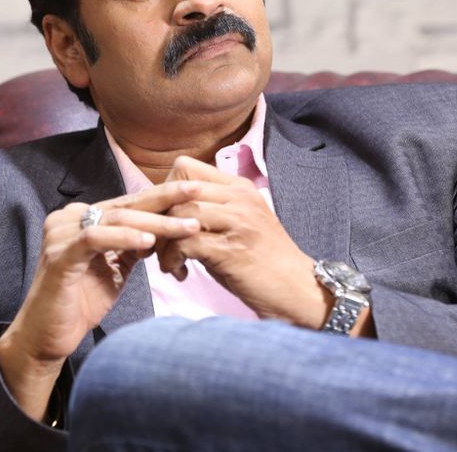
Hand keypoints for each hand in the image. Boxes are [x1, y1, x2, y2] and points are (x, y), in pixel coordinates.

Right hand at [0, 181, 200, 419]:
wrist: (47, 338)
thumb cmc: (81, 303)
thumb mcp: (115, 269)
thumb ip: (133, 246)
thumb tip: (163, 229)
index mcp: (82, 218)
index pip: (129, 203)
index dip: (163, 197)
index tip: (196, 192)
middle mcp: (69, 218)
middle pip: (125, 205)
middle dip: (165, 199)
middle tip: (197, 194)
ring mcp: (61, 235)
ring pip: (115, 219)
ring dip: (155, 222)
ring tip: (185, 226)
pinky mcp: (59, 255)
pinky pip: (95, 239)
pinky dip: (124, 238)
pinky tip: (149, 242)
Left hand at [158, 156, 329, 327]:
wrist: (297, 289)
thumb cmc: (264, 261)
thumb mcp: (239, 223)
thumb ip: (211, 210)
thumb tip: (169, 208)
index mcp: (239, 187)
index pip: (186, 168)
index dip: (167, 193)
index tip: (165, 219)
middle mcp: (239, 198)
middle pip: (178, 191)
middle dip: (159, 218)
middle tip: (158, 243)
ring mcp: (237, 222)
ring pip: (179, 215)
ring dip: (164, 242)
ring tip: (168, 261)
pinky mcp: (231, 249)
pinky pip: (185, 243)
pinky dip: (172, 260)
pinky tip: (178, 272)